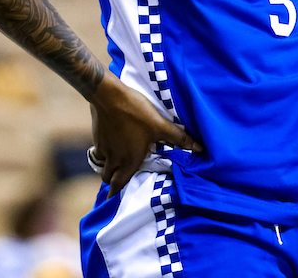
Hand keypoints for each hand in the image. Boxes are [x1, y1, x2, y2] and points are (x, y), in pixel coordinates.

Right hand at [90, 74, 201, 197]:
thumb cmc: (136, 112)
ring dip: (108, 169)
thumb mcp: (160, 125)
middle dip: (113, 184)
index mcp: (129, 161)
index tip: (116, 201)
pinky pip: (99, 152)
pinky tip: (112, 145)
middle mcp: (114, 159)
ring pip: (103, 166)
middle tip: (118, 185)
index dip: (117, 195)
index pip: (119, 186)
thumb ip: (179, 138)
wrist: (109, 96)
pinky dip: (104, 153)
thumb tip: (200, 149)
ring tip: (116, 166)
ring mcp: (103, 148)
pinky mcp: (97, 137)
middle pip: (108, 179)